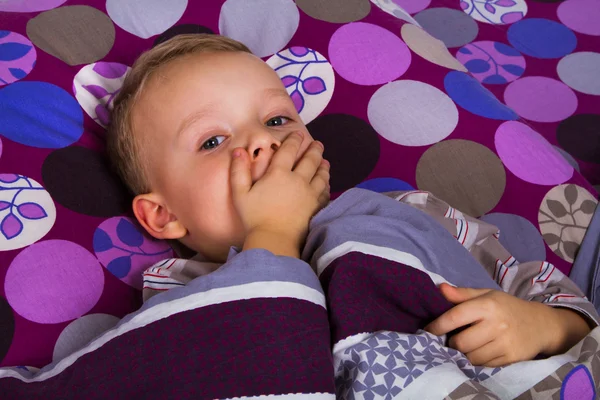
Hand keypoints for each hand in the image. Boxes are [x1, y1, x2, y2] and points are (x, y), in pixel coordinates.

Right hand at [230, 132, 329, 256]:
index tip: (298, 134)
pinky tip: (326, 185)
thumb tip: (238, 151)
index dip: (294, 140)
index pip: (289, 150)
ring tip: (325, 161)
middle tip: (318, 144)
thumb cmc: (254, 218)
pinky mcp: (315, 208)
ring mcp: (309, 194)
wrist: (274, 240)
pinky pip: (325, 193)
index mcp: (278, 174)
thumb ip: (238, 171)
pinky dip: (327, 186)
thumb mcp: (240, 193)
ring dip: (324, 166)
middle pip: (310, 160)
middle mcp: (297, 180)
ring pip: (321, 175)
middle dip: (315, 149)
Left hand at [424, 283, 585, 366]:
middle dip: (452, 343)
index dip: (437, 326)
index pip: (455, 316)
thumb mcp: (486, 295)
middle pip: (461, 342)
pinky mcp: (511, 358)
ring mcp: (505, 343)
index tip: (427, 330)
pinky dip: (478, 360)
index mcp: (487, 305)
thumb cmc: (507, 307)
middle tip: (452, 339)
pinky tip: (480, 350)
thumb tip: (439, 288)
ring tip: (467, 345)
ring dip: (464, 353)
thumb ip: (461, 294)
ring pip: (471, 356)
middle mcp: (496, 324)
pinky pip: (484, 364)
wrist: (541, 324)